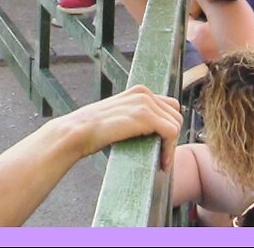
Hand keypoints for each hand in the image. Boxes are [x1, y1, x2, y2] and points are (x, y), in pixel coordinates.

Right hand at [63, 85, 182, 169]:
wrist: (77, 133)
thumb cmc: (95, 130)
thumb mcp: (120, 116)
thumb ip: (136, 116)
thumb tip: (152, 129)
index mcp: (139, 91)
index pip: (170, 107)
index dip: (168, 127)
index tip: (162, 146)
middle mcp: (144, 92)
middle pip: (176, 116)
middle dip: (172, 138)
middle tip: (163, 157)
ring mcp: (145, 102)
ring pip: (176, 125)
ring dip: (171, 146)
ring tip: (162, 161)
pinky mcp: (145, 116)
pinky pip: (171, 133)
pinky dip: (169, 150)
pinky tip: (161, 162)